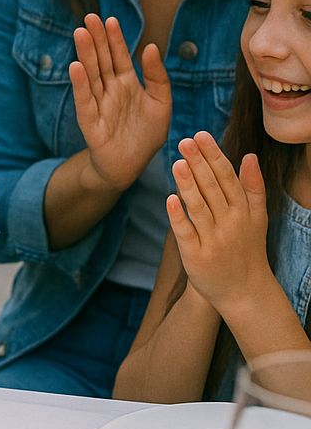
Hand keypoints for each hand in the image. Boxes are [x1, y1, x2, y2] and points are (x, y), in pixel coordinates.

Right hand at [69, 14, 171, 190]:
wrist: (132, 166)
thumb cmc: (145, 135)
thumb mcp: (161, 103)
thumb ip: (158, 77)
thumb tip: (150, 46)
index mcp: (127, 83)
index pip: (119, 56)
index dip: (115, 39)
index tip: (111, 19)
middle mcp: (110, 90)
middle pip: (102, 60)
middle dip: (96, 39)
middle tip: (90, 17)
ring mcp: (99, 105)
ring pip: (91, 75)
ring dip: (85, 55)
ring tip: (80, 33)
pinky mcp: (91, 123)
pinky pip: (85, 101)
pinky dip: (80, 85)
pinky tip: (76, 67)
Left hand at [168, 132, 271, 316]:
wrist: (245, 292)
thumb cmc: (248, 248)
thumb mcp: (257, 217)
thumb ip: (253, 187)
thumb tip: (249, 155)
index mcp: (244, 211)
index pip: (227, 177)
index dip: (213, 156)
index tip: (201, 135)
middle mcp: (230, 224)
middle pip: (212, 189)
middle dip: (198, 164)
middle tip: (184, 141)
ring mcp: (214, 241)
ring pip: (199, 209)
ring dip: (188, 186)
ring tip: (177, 163)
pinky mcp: (197, 257)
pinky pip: (186, 234)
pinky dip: (179, 217)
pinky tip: (170, 199)